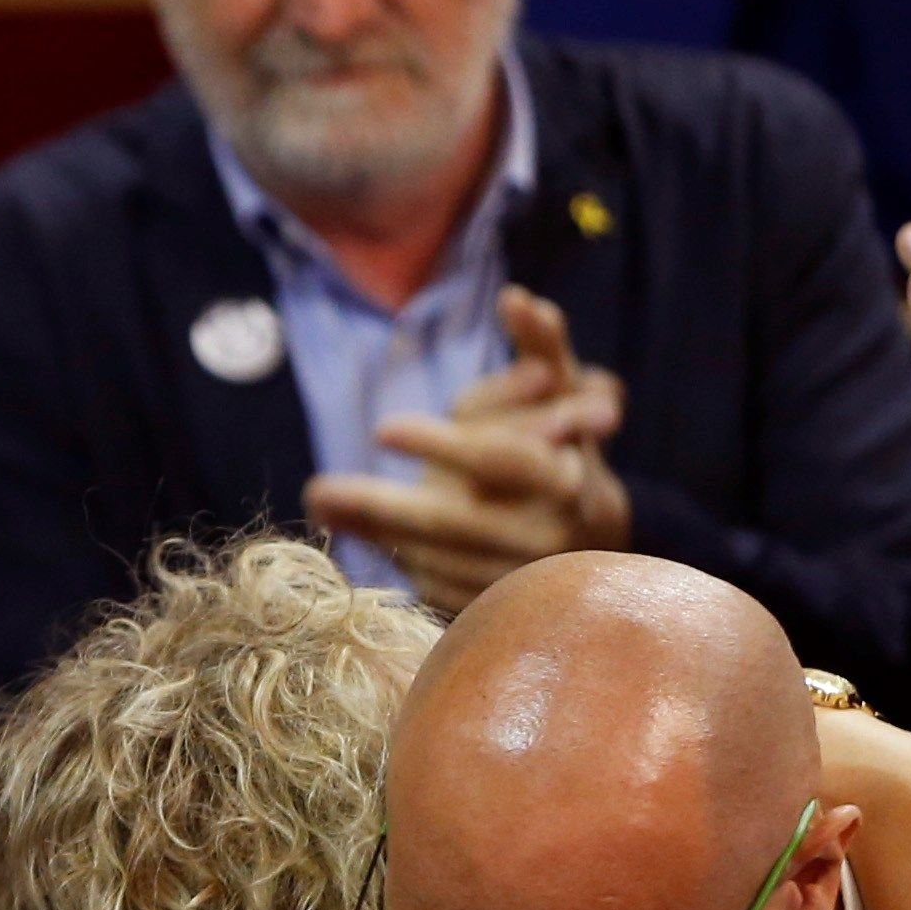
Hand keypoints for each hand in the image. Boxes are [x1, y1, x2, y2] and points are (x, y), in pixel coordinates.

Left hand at [301, 282, 631, 614]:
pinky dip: (397, 561)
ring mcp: (519, 585)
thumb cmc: (562, 446)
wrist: (592, 536)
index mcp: (564, 477)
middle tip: (318, 490)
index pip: (495, 461)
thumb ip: (540, 345)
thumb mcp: (559, 392)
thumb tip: (516, 297)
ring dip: (374, 534)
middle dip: (380, 507)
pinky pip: (433, 592)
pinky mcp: (493, 613)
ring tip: (325, 505)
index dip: (439, 445)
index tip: (381, 430)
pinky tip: (365, 535)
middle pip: (451, 524)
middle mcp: (546, 538)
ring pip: (432, 562)